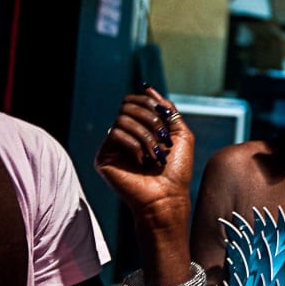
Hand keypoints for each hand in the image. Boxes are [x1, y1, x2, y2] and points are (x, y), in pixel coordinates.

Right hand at [94, 85, 193, 229]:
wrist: (168, 197)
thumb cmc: (177, 171)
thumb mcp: (180, 133)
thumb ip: (167, 109)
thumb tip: (147, 88)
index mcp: (140, 128)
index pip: (135, 101)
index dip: (150, 103)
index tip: (166, 118)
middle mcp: (124, 135)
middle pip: (127, 105)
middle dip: (150, 118)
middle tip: (163, 138)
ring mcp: (113, 146)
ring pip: (122, 118)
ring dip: (145, 135)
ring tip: (155, 154)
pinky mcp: (104, 157)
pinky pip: (115, 134)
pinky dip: (134, 145)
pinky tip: (141, 161)